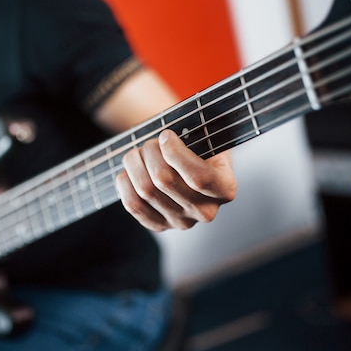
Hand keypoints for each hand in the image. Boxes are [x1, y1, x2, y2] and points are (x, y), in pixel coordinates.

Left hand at [116, 129, 236, 231]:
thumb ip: (197, 131)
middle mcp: (206, 211)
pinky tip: (130, 171)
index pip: (199, 177)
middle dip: (151, 152)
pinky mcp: (159, 225)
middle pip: (165, 180)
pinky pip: (133, 205)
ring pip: (145, 190)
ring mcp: (181, 222)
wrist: (189, 166)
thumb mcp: (208, 137)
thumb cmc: (199, 147)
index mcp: (224, 188)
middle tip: (151, 142)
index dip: (175, 153)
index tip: (165, 135)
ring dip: (135, 163)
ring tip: (138, 153)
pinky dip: (125, 182)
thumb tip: (170, 124)